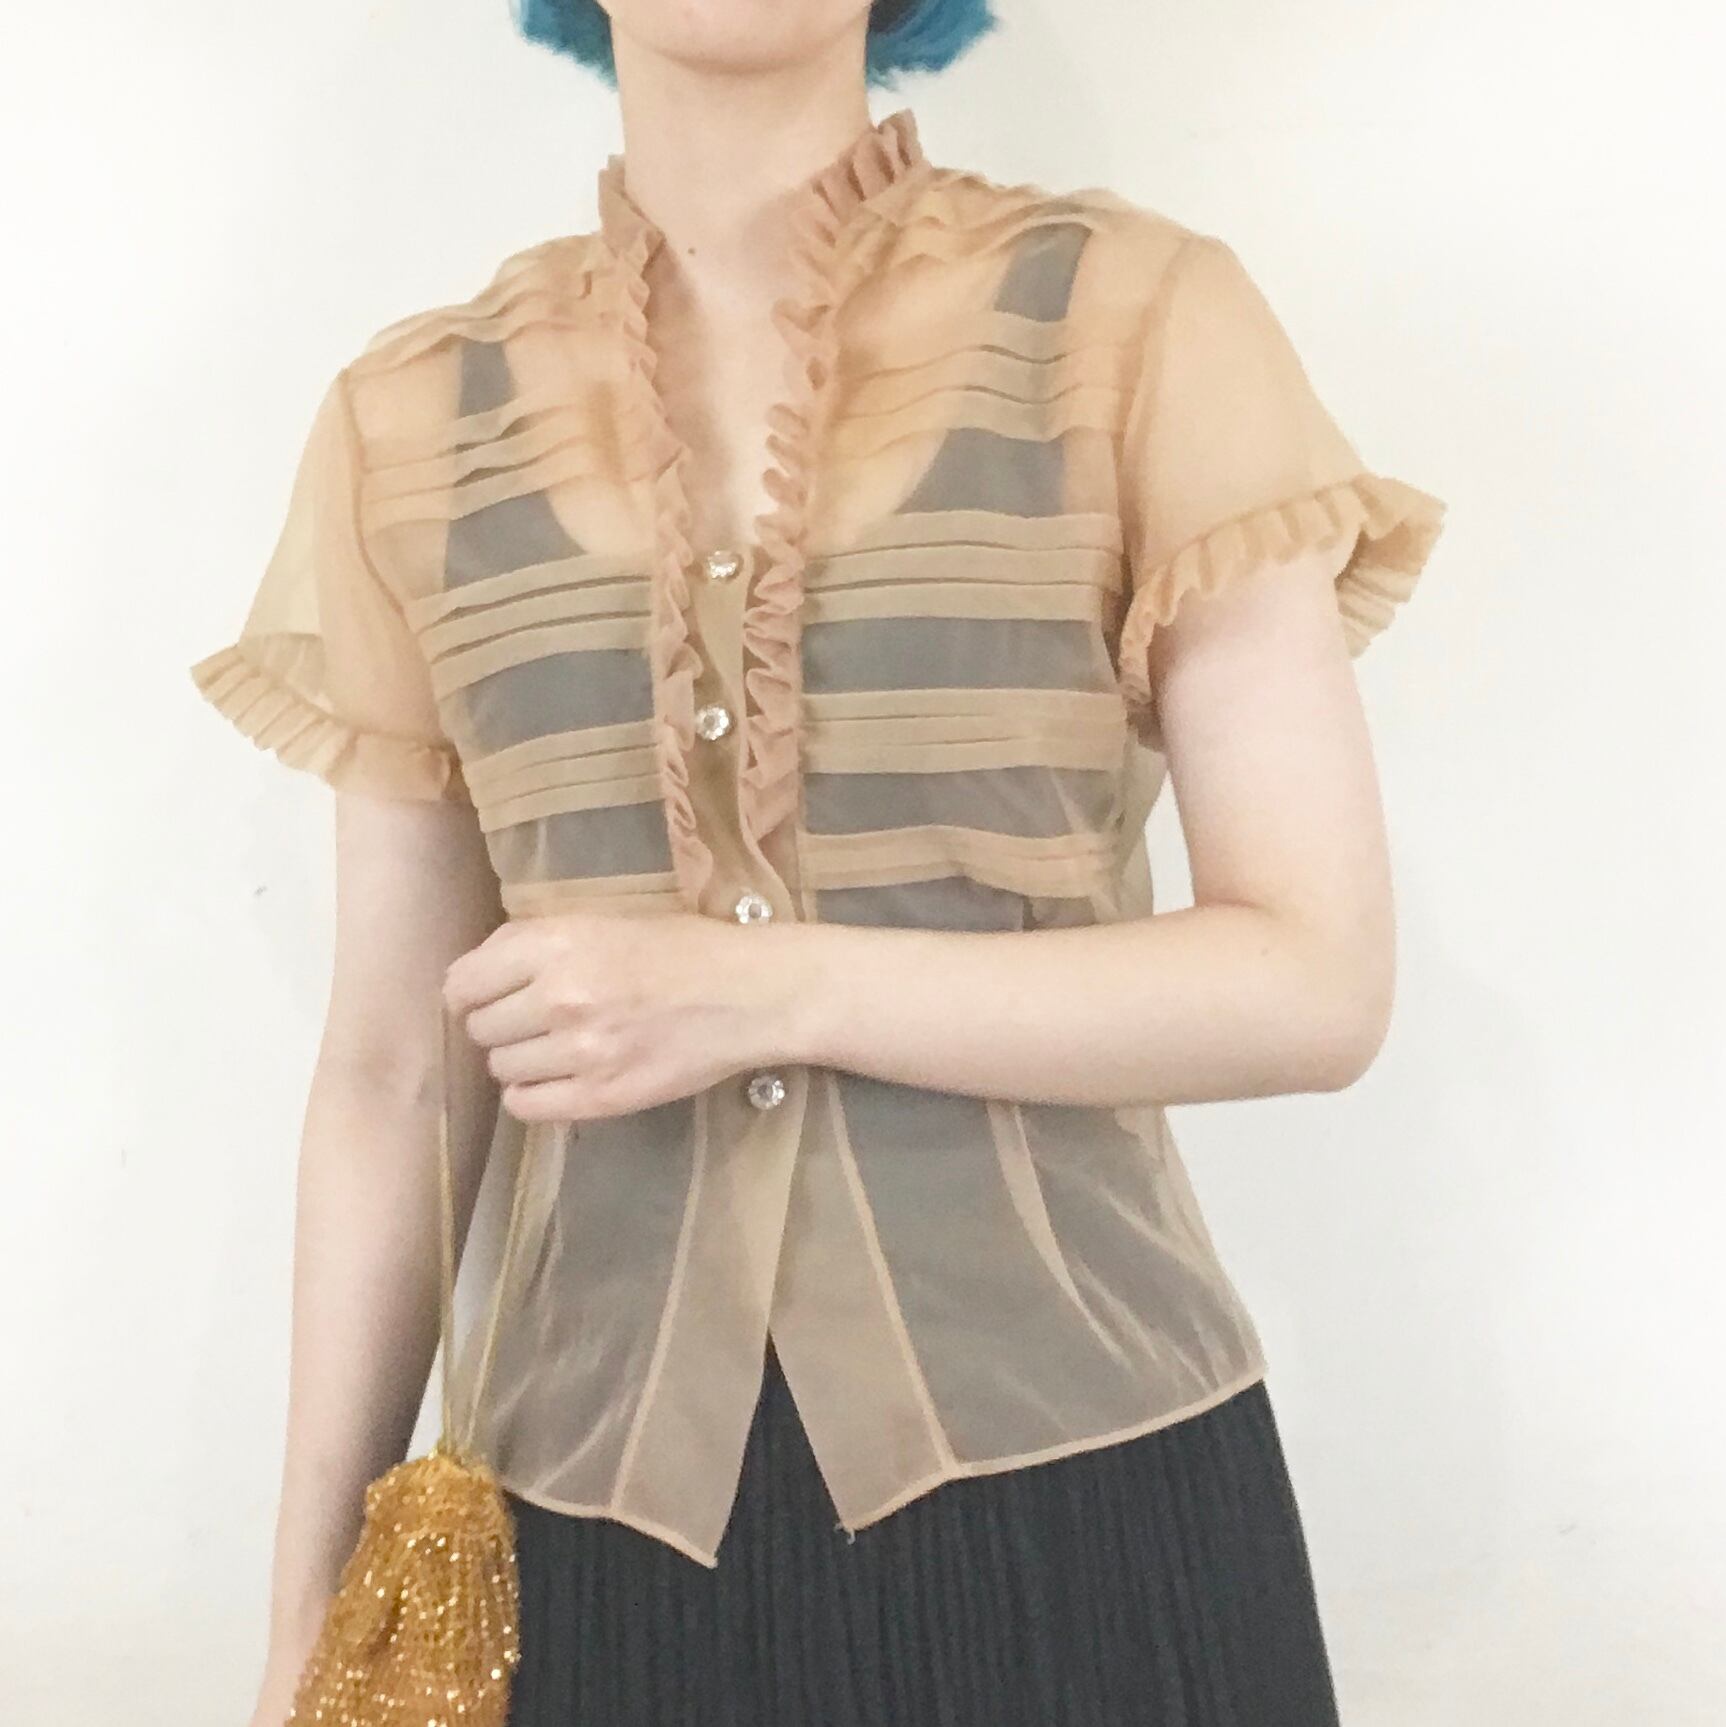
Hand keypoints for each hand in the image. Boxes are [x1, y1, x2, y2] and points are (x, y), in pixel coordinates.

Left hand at [442, 909, 810, 1123]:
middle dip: (499, 1025)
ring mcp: (581, 1052)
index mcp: (556, 944)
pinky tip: (560, 1078)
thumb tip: (477, 974)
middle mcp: (560, 998)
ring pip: (502, 1069)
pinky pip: (527, 1106)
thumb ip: (537, 943)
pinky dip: (534, 1095)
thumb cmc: (682, 948)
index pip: (462, 983)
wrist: (749, 993)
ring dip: (520, 1060)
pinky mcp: (602, 1097)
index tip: (487, 996)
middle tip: (535, 1020)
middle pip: (480, 1029)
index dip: (470, 992)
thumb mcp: (603, 921)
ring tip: (558, 1047)